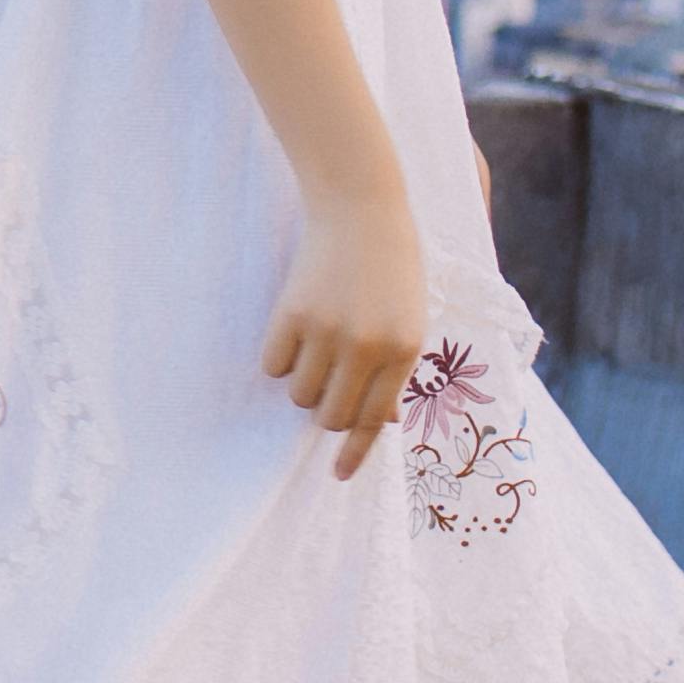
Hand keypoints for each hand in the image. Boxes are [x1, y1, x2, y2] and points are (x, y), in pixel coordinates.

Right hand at [261, 188, 431, 478]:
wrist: (363, 207)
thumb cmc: (393, 267)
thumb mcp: (410, 319)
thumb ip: (396, 371)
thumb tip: (379, 423)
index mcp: (404, 351)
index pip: (374, 421)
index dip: (354, 452)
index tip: (339, 475)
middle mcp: (368, 347)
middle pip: (331, 416)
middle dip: (325, 414)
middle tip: (326, 390)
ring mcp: (328, 331)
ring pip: (299, 395)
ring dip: (302, 385)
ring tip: (313, 351)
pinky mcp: (292, 313)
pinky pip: (273, 365)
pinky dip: (279, 359)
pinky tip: (293, 331)